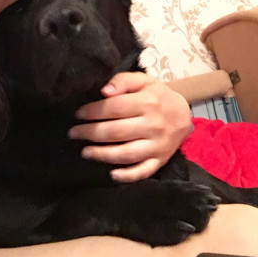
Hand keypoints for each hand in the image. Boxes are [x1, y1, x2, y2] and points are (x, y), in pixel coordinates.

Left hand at [68, 72, 192, 182]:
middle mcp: (153, 125)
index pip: (114, 108)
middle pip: (116, 132)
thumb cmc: (157, 95)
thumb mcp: (143, 80)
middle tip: (73, 133)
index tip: (78, 114)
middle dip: (90, 133)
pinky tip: (112, 174)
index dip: (93, 111)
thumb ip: (122, 81)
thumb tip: (104, 91)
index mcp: (147, 103)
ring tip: (85, 152)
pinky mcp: (160, 160)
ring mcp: (157, 145)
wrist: (184, 114)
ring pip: (126, 153)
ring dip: (102, 154)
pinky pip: (144, 171)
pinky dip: (128, 176)